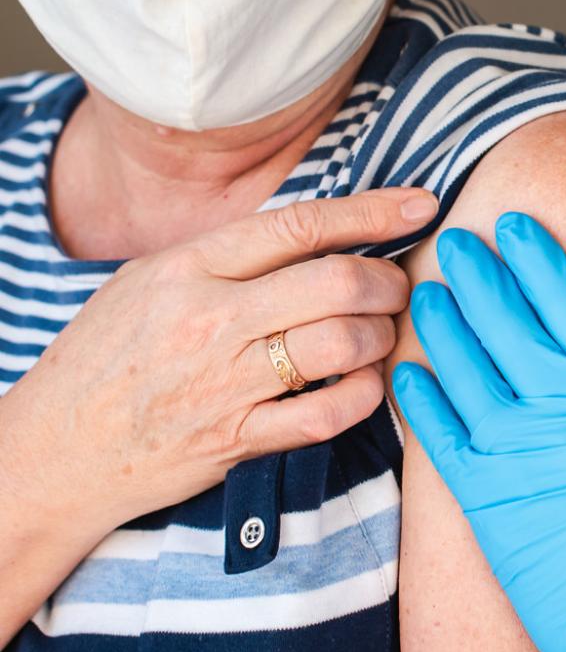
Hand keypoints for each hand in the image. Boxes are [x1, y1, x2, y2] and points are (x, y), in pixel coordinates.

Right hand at [0, 187, 437, 529]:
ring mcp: (225, 383)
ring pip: (340, 344)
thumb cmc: (108, 356)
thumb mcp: (151, 280)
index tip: (421, 204)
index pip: (299, 224)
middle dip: (388, 281)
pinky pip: (326, 415)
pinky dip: (363, 396)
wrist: (59, 447)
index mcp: (189, 268)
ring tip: (380, 335)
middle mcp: (211, 320)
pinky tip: (366, 384)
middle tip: (398, 287)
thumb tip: (317, 232)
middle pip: (336, 282)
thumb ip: (228, 256)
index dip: (372, 211)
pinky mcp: (237, 441)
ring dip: (381, 337)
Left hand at [391, 213, 565, 651]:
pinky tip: (405, 371)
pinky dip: (419, 399)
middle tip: (454, 241)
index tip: (515, 224)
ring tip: (424, 290)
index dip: (539, 257)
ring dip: (441, 324)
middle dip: (479, 274)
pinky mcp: (486, 507)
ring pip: (464, 369)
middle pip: (508, 322)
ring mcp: (518, 457)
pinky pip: (438, 437)